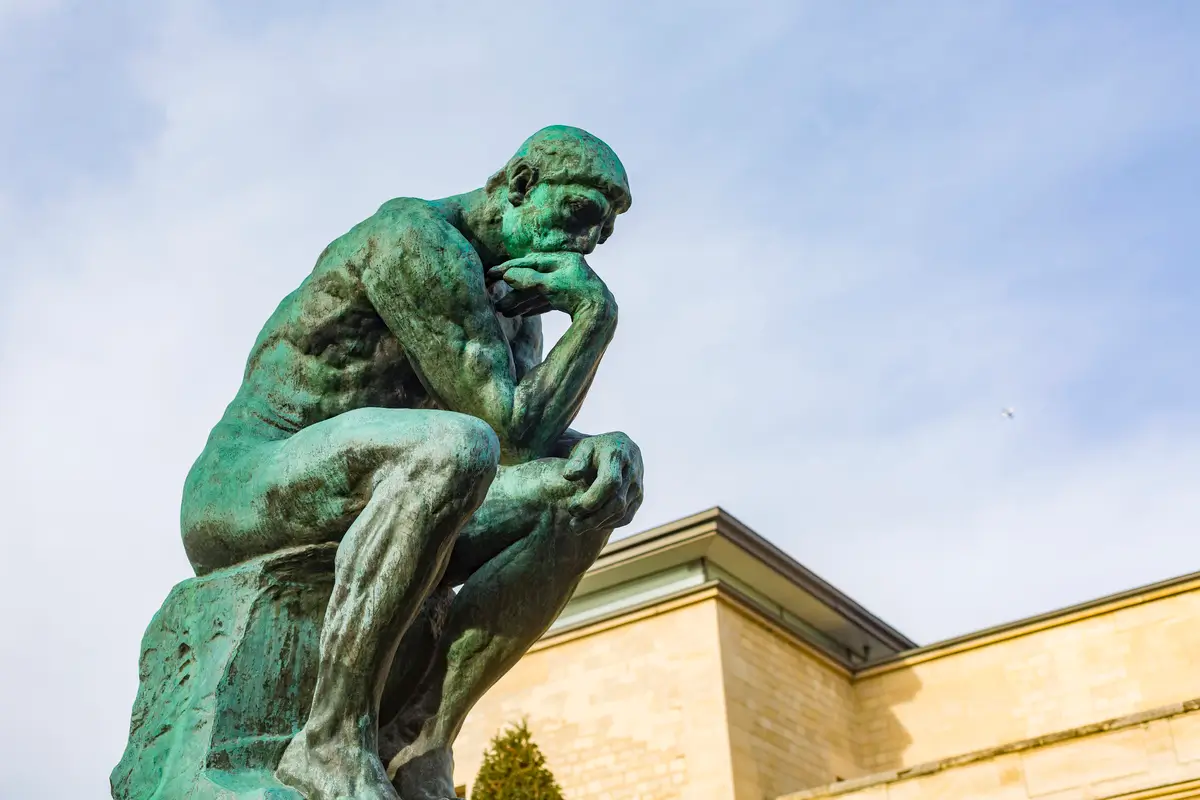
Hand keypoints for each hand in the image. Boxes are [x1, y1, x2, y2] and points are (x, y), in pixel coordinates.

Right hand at [487, 251, 613, 318]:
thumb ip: (529, 279)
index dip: (509, 268)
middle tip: (495, 300)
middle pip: (532, 278)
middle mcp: (565, 269)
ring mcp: (568, 284)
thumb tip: (508, 275)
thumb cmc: (577, 295)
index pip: (530, 261)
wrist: (601, 314)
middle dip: (513, 291)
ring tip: (504, 312)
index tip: (491, 274)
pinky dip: (534, 306)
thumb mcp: (550, 286)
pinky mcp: (571, 298)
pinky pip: (547, 300)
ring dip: (521, 301)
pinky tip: (522, 314)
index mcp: (562, 259)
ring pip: (538, 291)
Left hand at [562, 432, 643, 530]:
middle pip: (616, 502)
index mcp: (617, 456)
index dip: (592, 500)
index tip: (572, 508)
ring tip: (579, 527)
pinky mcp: (639, 496)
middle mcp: (632, 471)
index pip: (610, 483)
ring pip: (622, 512)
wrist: (619, 446)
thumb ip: (576, 461)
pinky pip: (627, 516)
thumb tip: (569, 476)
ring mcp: (638, 485)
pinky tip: (594, 524)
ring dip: (599, 523)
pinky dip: (610, 524)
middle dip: (593, 518)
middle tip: (573, 526)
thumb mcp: (583, 448)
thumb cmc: (595, 449)